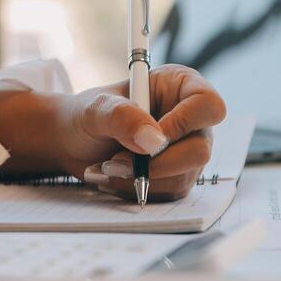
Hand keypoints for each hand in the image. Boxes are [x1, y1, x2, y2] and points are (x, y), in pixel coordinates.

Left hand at [0, 65, 226, 200]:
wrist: (71, 143)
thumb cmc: (86, 116)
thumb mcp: (95, 109)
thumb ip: (123, 117)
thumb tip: (154, 142)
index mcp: (180, 87)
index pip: (209, 106)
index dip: (186, 123)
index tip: (152, 137)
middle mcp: (190, 120)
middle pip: (200, 150)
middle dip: (157, 163)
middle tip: (117, 161)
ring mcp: (186, 150)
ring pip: (184, 176)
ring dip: (141, 178)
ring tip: (107, 167)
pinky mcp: (176, 176)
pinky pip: (169, 193)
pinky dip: (137, 190)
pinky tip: (114, 177)